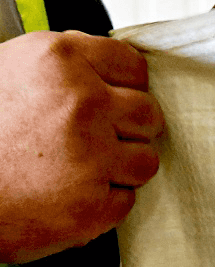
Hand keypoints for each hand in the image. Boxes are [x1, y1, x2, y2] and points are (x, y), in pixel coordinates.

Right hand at [0, 30, 163, 262]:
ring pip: (146, 161)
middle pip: (149, 113)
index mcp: (60, 61)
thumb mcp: (11, 71)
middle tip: (96, 140)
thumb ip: (66, 67)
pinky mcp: (92, 205)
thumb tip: (110, 72)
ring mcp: (91, 157)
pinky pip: (126, 201)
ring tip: (79, 170)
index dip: (125, 86)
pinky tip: (68, 196)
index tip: (115, 99)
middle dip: (129, 129)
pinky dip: (102, 204)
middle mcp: (82, 103)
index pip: (133, 66)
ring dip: (120, 169)